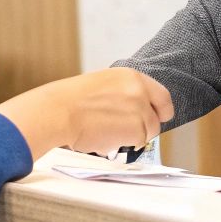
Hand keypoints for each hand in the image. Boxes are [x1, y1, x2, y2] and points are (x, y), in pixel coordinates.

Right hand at [0, 68, 173, 158]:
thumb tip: (132, 111)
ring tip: (104, 131)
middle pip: (156, 119)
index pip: (162, 96)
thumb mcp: (102, 85)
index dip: (159, 111)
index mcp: (131, 76)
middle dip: (143, 128)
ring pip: (146, 134)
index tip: (155, 118)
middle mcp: (140, 91)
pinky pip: (136, 144)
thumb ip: (123, 95)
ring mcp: (141, 110)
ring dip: (129, 138)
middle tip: (123, 131)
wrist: (58, 112)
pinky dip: (121, 145)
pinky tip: (102, 136)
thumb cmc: (70, 102)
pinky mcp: (138, 128)